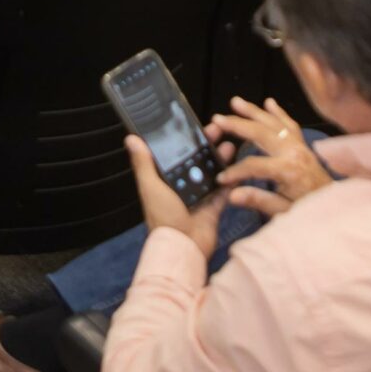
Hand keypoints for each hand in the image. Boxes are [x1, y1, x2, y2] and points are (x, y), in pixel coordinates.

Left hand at [125, 134, 225, 260]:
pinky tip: (240, 166)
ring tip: (230, 142)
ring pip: (213, 171)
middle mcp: (184, 185)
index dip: (185, 139)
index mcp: (166, 179)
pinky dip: (232, 179)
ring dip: (221, 157)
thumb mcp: (150, 187)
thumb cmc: (163, 217)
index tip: (193, 124)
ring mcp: (201, 195)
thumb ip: (143, 164)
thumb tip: (131, 138)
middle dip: (207, 143)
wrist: (184, 247)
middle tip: (218, 128)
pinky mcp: (214, 206)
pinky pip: (225, 190)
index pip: (176, 154)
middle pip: (197, 159)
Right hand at [212, 96, 330, 217]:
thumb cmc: (308, 210)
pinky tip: (269, 102)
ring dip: (253, 111)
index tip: (221, 178)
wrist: (336, 208)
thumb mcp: (283, 211)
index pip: (253, 165)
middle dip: (238, 125)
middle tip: (218, 119)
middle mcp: (293, 152)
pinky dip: (279, 112)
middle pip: (260, 133)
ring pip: (273, 123)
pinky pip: (290, 124)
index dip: (234, 171)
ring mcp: (299, 146)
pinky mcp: (304, 145)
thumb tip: (232, 194)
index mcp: (287, 170)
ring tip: (235, 102)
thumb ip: (258, 200)